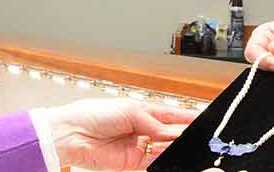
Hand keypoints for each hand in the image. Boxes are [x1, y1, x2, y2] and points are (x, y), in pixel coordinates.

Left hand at [43, 98, 197, 170]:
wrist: (73, 134)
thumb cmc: (94, 114)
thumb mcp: (129, 111)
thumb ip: (153, 123)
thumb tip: (172, 133)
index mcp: (140, 111)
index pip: (168, 114)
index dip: (184, 116)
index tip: (201, 118)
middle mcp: (141, 129)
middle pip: (168, 133)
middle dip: (182, 134)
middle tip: (196, 135)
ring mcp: (138, 146)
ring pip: (163, 148)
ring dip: (175, 147)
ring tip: (186, 145)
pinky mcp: (132, 162)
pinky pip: (153, 162)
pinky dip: (164, 160)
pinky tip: (172, 156)